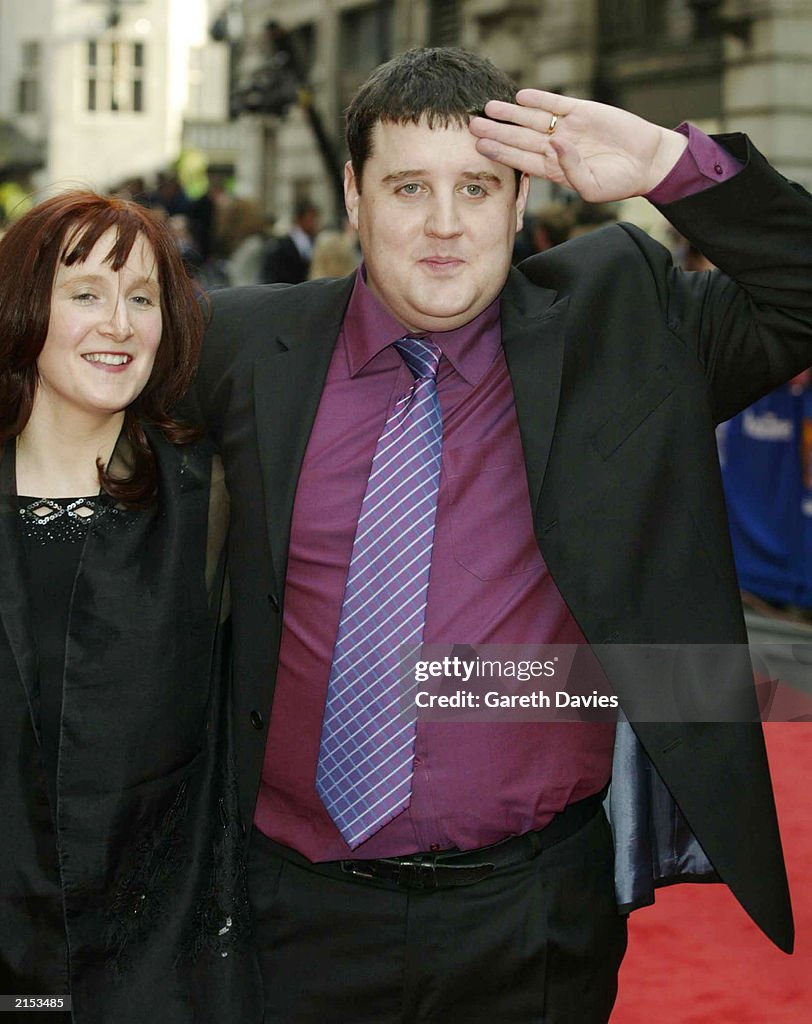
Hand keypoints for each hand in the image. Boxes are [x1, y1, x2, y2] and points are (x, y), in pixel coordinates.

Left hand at [469, 90, 687, 201]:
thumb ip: (571, 170)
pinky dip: (539, 100)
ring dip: (511, 113)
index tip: (479, 147)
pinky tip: (521, 97)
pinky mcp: (581, 111)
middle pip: (519, 138)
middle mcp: (555, 147)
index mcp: (554, 169)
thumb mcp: (592, 187)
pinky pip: (555, 104)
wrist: (646, 161)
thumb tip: (555, 143)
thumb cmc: (619, 182)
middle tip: (472, 125)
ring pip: (532, 119)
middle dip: (496, 132)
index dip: (500, 153)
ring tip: (489, 107)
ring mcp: (566, 128)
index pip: (520, 160)